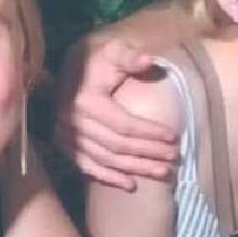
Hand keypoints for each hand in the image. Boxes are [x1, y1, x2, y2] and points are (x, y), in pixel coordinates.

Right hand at [53, 38, 178, 190]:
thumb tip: (149, 60)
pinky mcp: (63, 145)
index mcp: (86, 101)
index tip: (174, 137)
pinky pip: (86, 167)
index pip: (124, 124)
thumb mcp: (113, 51)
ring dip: (135, 169)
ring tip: (161, 172)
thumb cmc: (96, 59)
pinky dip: (108, 178)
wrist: (68, 67)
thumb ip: (130, 56)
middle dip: (148, 153)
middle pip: (117, 146)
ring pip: (105, 160)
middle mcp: (73, 122)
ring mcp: (66, 136)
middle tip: (173, 158)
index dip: (150, 132)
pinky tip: (131, 184)